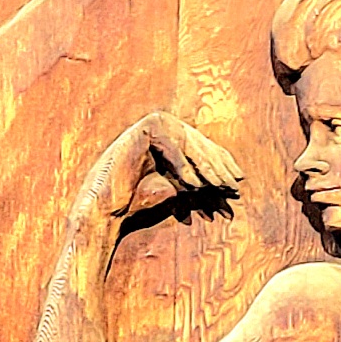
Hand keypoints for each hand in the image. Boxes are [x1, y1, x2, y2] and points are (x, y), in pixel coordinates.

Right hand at [93, 111, 240, 220]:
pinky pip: (171, 145)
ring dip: (206, 166)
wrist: (104, 213)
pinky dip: (183, 166)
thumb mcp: (177, 191)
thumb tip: (230, 187)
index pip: (199, 147)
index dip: (220, 162)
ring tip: (219, 186)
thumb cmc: (136, 207)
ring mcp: (149, 128)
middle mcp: (157, 130)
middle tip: (233, 184)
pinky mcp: (142, 130)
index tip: (237, 180)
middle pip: (197, 142)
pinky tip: (195, 185)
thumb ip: (198, 183)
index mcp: (164, 141)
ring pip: (188, 142)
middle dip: (217, 165)